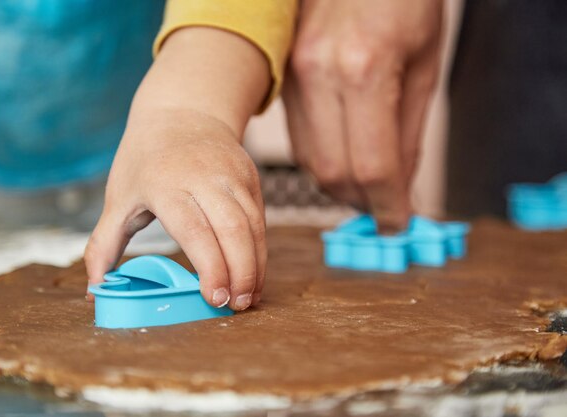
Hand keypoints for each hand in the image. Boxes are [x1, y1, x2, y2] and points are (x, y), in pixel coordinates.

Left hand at [84, 27, 270, 310]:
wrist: (182, 112)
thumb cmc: (144, 160)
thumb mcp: (118, 197)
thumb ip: (104, 244)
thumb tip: (94, 289)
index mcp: (166, 184)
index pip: (195, 231)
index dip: (210, 267)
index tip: (214, 298)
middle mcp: (204, 177)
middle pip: (233, 230)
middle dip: (241, 273)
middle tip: (237, 306)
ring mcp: (232, 174)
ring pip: (253, 226)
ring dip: (255, 265)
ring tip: (249, 297)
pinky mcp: (250, 176)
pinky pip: (260, 217)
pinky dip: (260, 249)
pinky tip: (253, 272)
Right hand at [284, 0, 442, 231]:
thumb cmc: (405, 2)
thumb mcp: (425, 66)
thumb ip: (409, 135)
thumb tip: (399, 190)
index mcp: (364, 69)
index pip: (371, 166)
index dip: (387, 205)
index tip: (398, 223)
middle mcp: (318, 74)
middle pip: (332, 171)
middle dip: (362, 201)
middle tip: (386, 210)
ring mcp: (294, 75)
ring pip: (310, 160)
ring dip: (340, 186)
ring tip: (369, 190)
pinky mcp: (284, 77)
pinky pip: (299, 138)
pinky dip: (323, 160)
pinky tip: (345, 161)